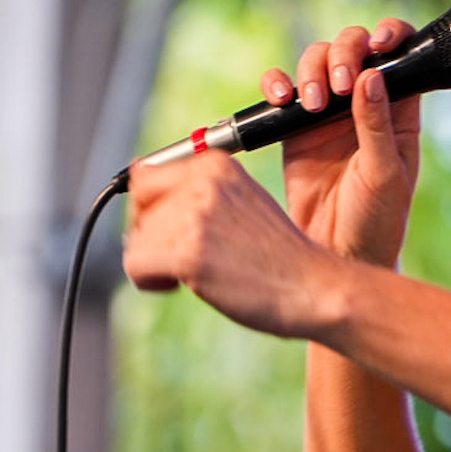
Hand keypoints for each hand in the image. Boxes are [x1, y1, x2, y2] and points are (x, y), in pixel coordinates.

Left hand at [121, 149, 334, 338]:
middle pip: (137, 208)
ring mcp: (195, 215)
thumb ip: (195, 188)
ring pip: (135, 241)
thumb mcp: (240, 201)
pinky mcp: (188, 252)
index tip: (177, 231)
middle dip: (152, 237)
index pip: (146, 176)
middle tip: (192, 256)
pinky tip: (186, 284)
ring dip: (157, 263)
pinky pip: (135, 267)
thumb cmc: (278, 255)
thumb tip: (136, 174)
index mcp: (215, 163)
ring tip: (200, 272)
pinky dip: (152, 281)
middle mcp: (203, 180)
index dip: (152, 210)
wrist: (315, 288)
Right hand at [262, 19, 422, 266]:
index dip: (391, 35)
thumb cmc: (375, 221)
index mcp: (398, 111)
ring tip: (310, 104)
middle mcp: (363, 103)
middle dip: (343, 52)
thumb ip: (377, 126)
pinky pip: (282, 91)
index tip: (380, 42)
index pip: (399, 55)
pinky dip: (276, 84)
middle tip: (339, 84)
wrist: (337, 255)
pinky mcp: (295, 128)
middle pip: (352, 48)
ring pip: (315, 61)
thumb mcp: (384, 174)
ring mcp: (327, 113)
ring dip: (310, 70)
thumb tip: (372, 76)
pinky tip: (281, 99)